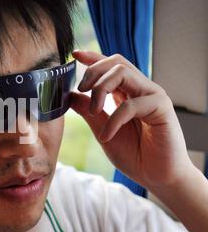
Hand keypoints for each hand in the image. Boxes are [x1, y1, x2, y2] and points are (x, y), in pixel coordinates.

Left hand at [70, 50, 194, 191]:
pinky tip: (106, 136)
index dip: (93, 57)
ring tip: (93, 111)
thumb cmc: (134, 155)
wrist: (156, 177)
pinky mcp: (161, 108)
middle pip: (116, 62)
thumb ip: (89, 112)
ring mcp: (152, 96)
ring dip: (100, 90)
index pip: (110, 66)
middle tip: (81, 89)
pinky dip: (113, 120)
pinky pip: (131, 104)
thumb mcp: (102, 130)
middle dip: (93, 71)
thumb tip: (70, 95)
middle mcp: (140, 90)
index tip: (74, 54)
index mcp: (127, 93)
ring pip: (123, 73)